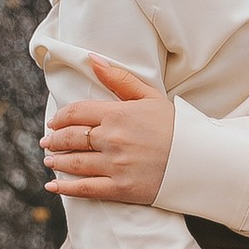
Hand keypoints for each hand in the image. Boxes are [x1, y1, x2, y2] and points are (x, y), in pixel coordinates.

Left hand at [44, 56, 170, 203]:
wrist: (201, 160)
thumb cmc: (176, 126)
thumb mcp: (149, 96)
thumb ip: (119, 78)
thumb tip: (92, 59)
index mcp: (117, 114)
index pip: (76, 113)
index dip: (61, 118)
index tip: (55, 123)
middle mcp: (112, 139)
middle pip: (71, 138)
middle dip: (55, 140)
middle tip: (47, 142)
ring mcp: (115, 165)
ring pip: (74, 163)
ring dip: (57, 162)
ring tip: (50, 160)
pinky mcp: (121, 188)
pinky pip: (85, 189)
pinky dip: (65, 188)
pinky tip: (53, 186)